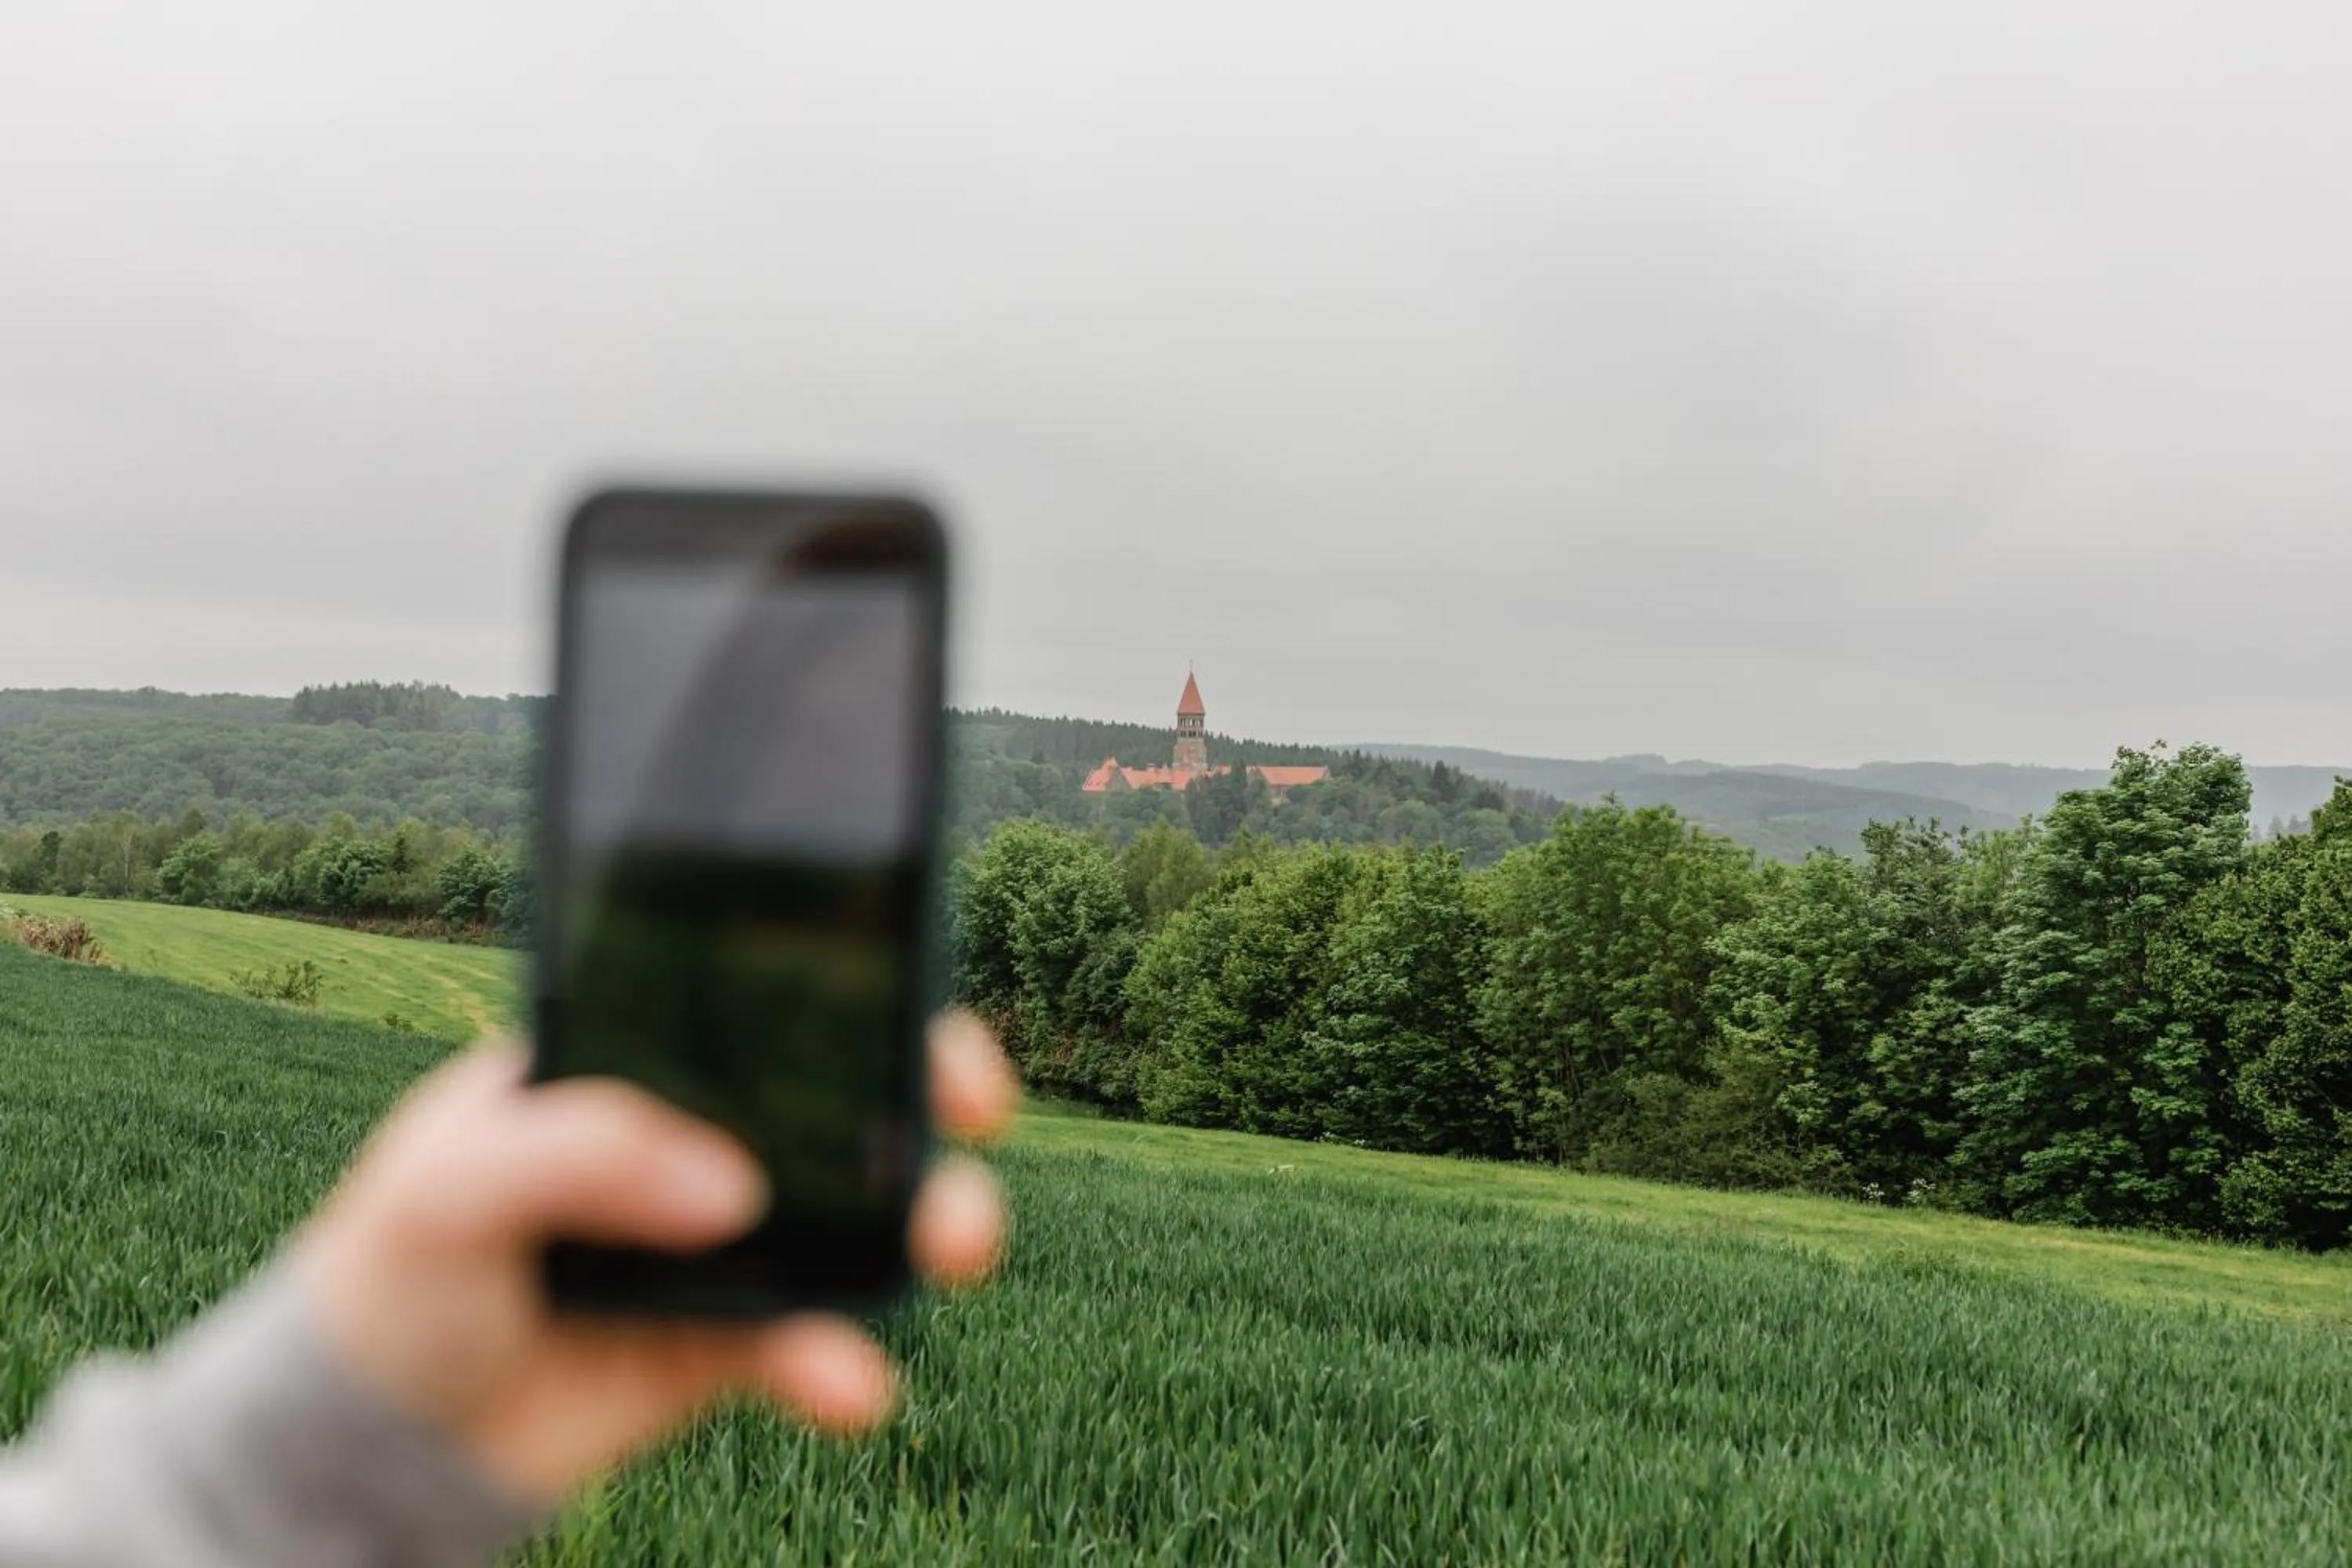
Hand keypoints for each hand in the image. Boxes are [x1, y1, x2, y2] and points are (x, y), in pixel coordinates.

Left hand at [288, 1013, 1017, 1503]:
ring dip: (928, 1226)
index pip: (761, 1004)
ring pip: (859, 1219)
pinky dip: (845, 1362)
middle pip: (843, 1100)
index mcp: (631, 1064)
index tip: (923, 1020)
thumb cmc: (389, 1276)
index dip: (861, 998)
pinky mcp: (727, 1344)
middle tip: (971, 1119)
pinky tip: (848, 1386)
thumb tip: (735, 1191)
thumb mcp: (442, 1183)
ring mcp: (720, 1241)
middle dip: (928, 1104)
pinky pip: (815, 1341)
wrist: (374, 1445)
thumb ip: (578, 1154)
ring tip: (956, 1251)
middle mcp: (693, 1139)